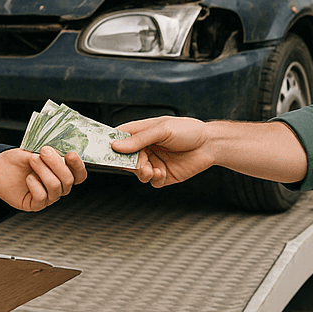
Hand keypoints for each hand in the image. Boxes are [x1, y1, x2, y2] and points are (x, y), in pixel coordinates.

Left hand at [0, 146, 85, 210]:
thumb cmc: (19, 160)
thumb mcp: (36, 151)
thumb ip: (50, 153)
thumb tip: (61, 151)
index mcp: (63, 173)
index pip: (80, 175)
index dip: (78, 166)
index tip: (70, 155)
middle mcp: (58, 187)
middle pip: (68, 180)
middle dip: (56, 164)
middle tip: (43, 152)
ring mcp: (48, 197)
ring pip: (55, 187)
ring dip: (43, 171)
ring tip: (33, 160)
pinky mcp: (36, 205)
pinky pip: (41, 197)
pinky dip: (34, 184)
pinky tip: (28, 178)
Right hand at [114, 116, 308, 186]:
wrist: (210, 145)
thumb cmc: (187, 130)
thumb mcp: (162, 129)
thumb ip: (140, 138)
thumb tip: (116, 146)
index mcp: (141, 133)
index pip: (118, 138)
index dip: (109, 145)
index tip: (102, 152)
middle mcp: (144, 148)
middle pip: (125, 159)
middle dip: (128, 163)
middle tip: (137, 164)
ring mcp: (153, 162)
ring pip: (136, 172)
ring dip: (141, 173)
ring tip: (151, 170)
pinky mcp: (163, 175)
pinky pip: (151, 181)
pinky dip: (153, 179)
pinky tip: (161, 173)